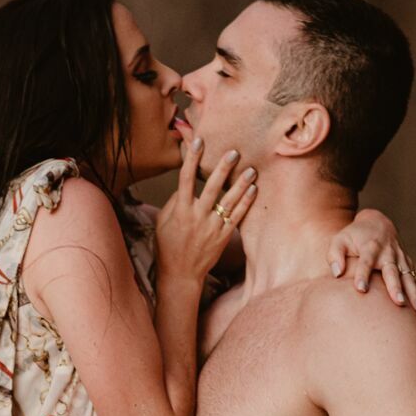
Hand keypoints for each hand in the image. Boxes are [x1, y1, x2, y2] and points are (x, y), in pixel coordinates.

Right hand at [152, 137, 256, 282]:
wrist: (180, 274)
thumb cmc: (168, 246)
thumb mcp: (162, 223)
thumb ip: (173, 202)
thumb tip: (184, 186)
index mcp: (180, 210)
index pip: (186, 179)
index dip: (191, 159)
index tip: (198, 141)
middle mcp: (197, 216)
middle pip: (212, 187)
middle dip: (223, 167)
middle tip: (234, 151)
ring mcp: (212, 227)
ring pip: (229, 200)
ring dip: (241, 183)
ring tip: (251, 169)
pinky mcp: (223, 236)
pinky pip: (237, 216)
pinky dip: (246, 202)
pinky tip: (253, 190)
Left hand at [330, 209, 415, 313]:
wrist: (378, 224)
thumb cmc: (354, 237)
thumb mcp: (340, 240)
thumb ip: (335, 255)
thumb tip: (336, 273)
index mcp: (370, 247)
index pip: (366, 262)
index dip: (363, 274)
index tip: (360, 289)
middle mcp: (388, 254)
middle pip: (392, 271)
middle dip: (395, 287)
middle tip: (398, 302)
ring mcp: (401, 261)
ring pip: (409, 279)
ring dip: (414, 294)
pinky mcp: (409, 267)